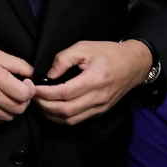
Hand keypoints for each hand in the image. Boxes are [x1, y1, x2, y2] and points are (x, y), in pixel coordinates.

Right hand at [0, 45, 34, 122]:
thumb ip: (16, 63)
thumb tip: (31, 74)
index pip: (24, 94)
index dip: (30, 89)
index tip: (25, 83)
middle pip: (18, 108)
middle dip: (23, 101)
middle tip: (17, 92)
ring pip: (8, 117)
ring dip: (12, 109)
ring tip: (6, 98)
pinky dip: (0, 115)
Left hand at [33, 40, 151, 124]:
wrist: (135, 64)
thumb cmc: (108, 53)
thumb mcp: (84, 47)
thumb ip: (63, 59)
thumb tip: (48, 75)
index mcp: (95, 80)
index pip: (65, 92)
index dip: (45, 93)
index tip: (32, 88)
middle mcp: (98, 97)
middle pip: (66, 110)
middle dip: (44, 106)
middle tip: (31, 96)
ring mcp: (100, 107)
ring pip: (71, 119)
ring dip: (51, 114)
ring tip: (38, 103)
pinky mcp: (100, 111)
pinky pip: (78, 120)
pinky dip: (62, 117)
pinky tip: (51, 109)